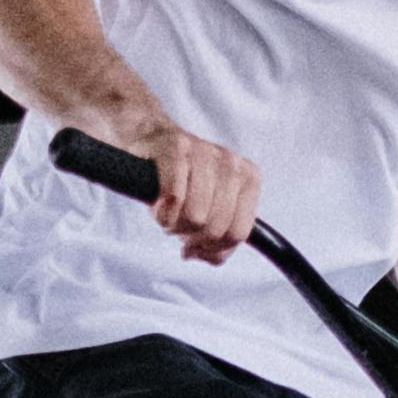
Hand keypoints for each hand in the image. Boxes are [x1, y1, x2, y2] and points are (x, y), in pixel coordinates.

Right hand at [126, 115, 260, 264]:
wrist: (149, 141)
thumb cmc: (182, 182)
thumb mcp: (208, 212)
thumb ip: (218, 242)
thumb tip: (208, 256)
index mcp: (248, 178)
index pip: (238, 233)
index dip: (212, 248)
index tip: (195, 243)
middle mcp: (231, 163)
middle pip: (216, 229)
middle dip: (190, 236)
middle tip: (177, 223)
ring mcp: (205, 152)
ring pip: (195, 217)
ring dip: (174, 224)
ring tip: (167, 211)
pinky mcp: (176, 146)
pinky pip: (174, 197)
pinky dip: (161, 211)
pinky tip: (157, 203)